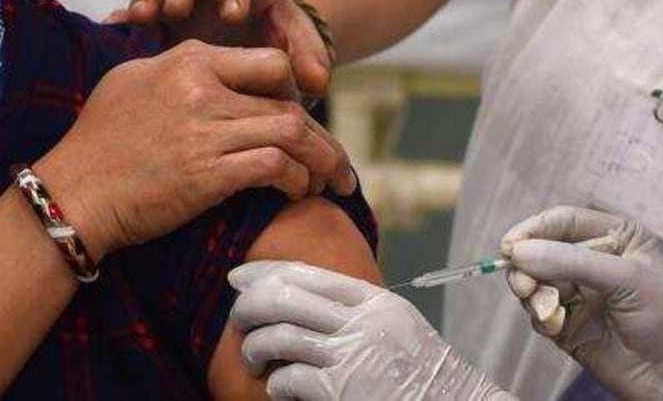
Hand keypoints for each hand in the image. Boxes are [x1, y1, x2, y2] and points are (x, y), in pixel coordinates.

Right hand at [34, 42, 355, 258]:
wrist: (73, 192)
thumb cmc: (96, 139)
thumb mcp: (131, 81)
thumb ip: (173, 67)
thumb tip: (203, 66)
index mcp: (188, 60)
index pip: (268, 63)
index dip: (293, 91)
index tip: (301, 116)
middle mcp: (203, 90)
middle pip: (287, 102)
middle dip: (321, 135)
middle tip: (335, 160)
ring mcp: (207, 132)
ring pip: (291, 133)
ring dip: (320, 159)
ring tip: (332, 180)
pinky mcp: (208, 174)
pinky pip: (273, 168)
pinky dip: (294, 180)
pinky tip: (297, 191)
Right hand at [106, 0, 332, 96]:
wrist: (256, 62)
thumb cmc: (281, 51)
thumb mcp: (298, 53)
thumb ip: (308, 60)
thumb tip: (319, 82)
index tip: (234, 14)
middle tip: (177, 7)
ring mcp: (176, 5)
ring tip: (139, 17)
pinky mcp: (155, 27)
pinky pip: (132, 15)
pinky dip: (123, 19)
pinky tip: (114, 31)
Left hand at [228, 261, 512, 400]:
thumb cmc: (425, 378)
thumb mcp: (398, 329)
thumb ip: (359, 314)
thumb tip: (307, 305)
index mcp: (375, 303)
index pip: (308, 274)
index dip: (266, 272)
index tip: (239, 277)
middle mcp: (363, 323)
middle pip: (285, 297)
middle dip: (249, 306)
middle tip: (237, 319)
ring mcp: (352, 357)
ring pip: (279, 335)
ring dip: (254, 348)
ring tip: (252, 360)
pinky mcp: (340, 391)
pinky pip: (289, 378)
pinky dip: (276, 384)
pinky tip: (277, 390)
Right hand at [499, 207, 662, 400]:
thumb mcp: (626, 278)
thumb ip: (572, 263)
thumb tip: (519, 253)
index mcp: (613, 237)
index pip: (563, 221)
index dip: (534, 229)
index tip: (510, 247)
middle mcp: (591, 261)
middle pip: (540, 250)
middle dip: (528, 266)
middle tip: (525, 287)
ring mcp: (578, 293)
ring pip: (534, 282)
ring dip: (532, 294)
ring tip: (546, 310)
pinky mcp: (567, 325)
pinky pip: (538, 312)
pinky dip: (539, 317)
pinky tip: (554, 325)